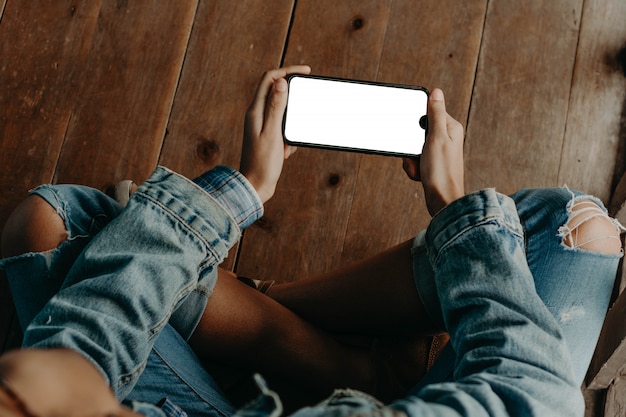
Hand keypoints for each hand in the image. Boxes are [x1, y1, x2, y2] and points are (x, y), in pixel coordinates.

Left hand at [240, 65, 311, 202]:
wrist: (255, 187)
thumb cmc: (262, 163)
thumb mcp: (273, 133)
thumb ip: (276, 107)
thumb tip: (280, 82)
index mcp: (255, 111)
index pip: (270, 78)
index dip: (288, 70)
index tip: (306, 71)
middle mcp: (256, 115)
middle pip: (276, 92)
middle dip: (292, 99)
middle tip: (304, 105)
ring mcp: (261, 125)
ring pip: (282, 113)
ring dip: (291, 124)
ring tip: (288, 143)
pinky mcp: (267, 136)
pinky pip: (282, 128)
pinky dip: (289, 137)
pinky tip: (285, 152)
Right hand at [402, 88, 464, 215]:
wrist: (442, 201)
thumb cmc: (441, 172)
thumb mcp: (436, 138)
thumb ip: (435, 114)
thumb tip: (437, 91)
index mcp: (451, 128)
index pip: (428, 113)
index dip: (416, 123)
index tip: (415, 134)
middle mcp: (447, 138)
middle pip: (418, 131)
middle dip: (411, 146)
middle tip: (418, 156)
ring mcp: (439, 152)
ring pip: (414, 148)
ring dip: (411, 159)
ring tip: (420, 168)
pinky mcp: (433, 164)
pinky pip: (415, 160)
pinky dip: (414, 168)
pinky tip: (420, 175)